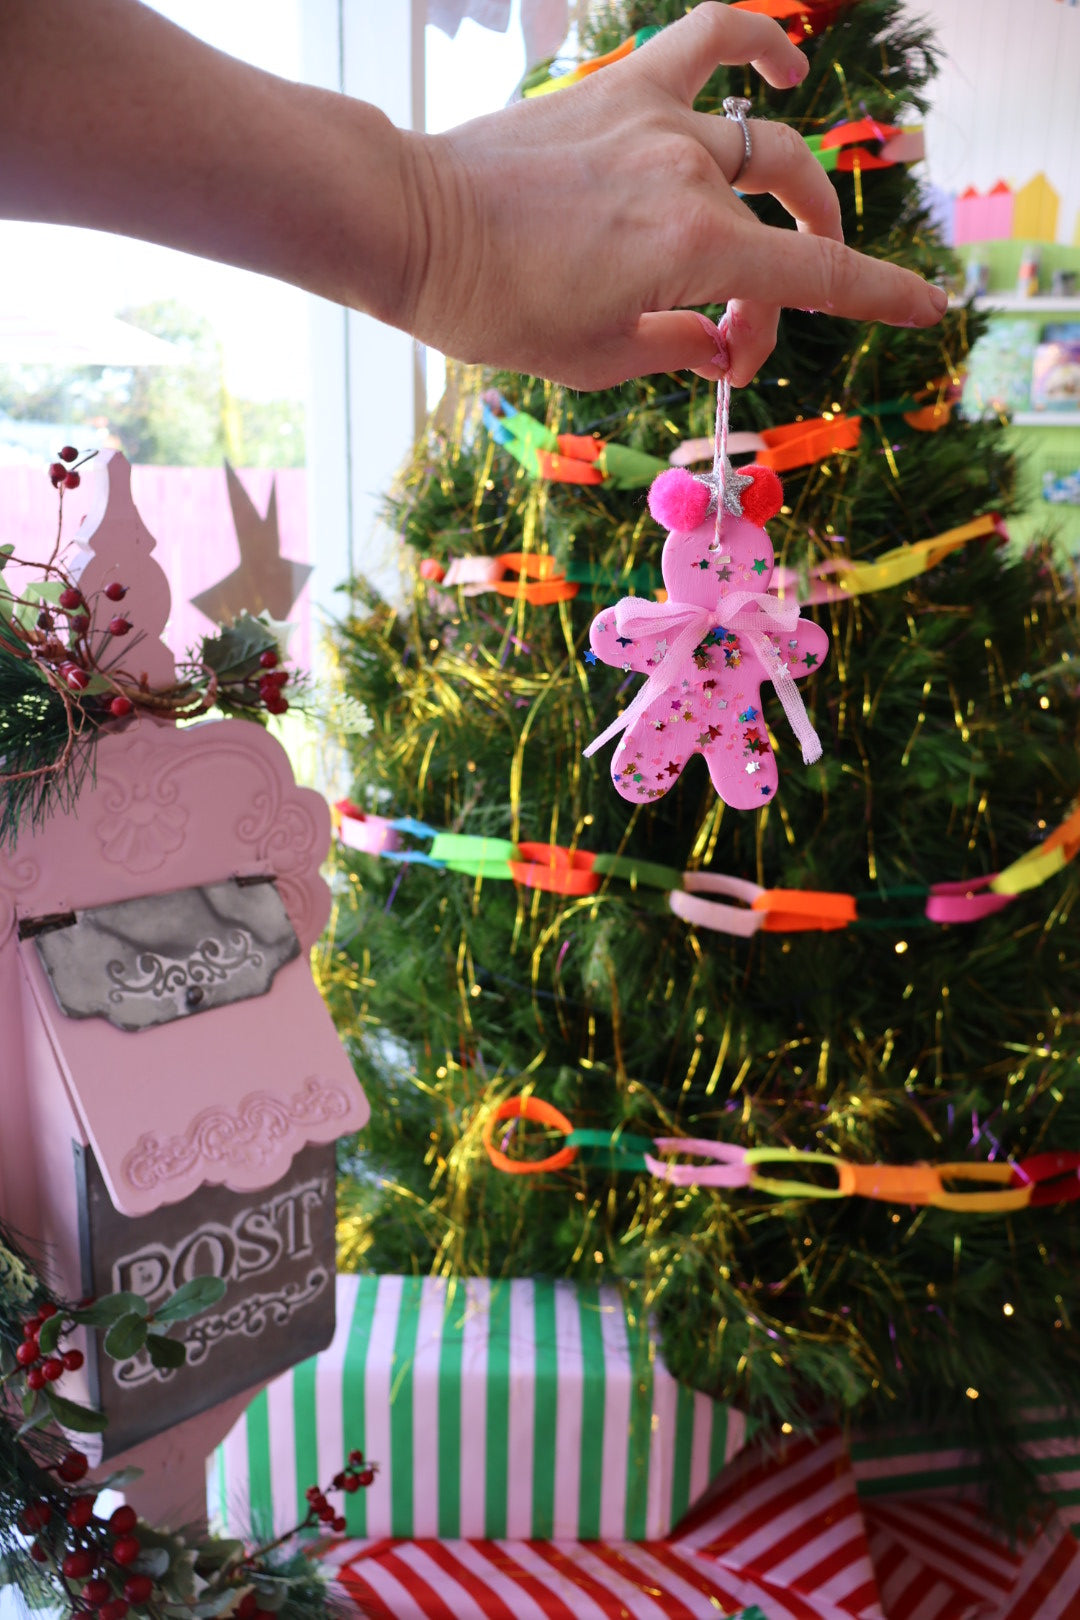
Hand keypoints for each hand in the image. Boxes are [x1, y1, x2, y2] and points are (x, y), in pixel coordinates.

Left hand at [398, 3, 946, 388]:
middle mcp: (691, 177)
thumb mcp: (594, 358)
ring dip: (792, 197)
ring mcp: (660, 120)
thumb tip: (719, 344)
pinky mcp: (623, 89)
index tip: (928, 312)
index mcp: (692, 251)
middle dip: (782, 295)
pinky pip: (710, 40)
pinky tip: (786, 60)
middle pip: (782, 234)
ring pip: (766, 149)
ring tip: (794, 225)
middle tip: (738, 338)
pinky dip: (758, 41)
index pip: (815, 279)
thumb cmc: (494, 307)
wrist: (414, 227)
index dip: (881, 298)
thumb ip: (676, 349)